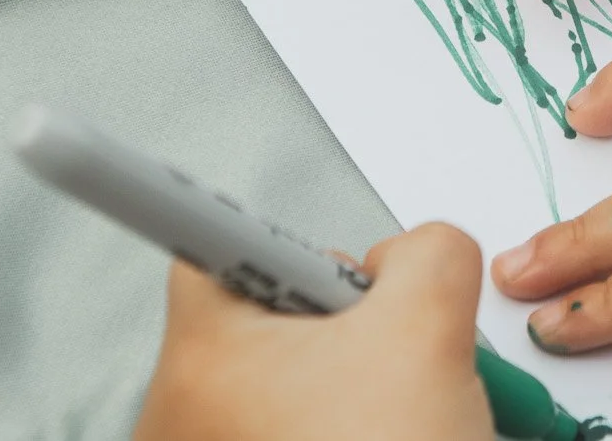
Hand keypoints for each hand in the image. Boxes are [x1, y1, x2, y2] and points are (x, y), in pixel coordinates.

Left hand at [134, 223, 495, 440]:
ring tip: (403, 416)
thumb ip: (427, 253)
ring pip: (287, 387)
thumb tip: (411, 256)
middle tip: (393, 344)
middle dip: (341, 318)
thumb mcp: (431, 328)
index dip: (256, 221)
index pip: (201, 244)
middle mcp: (180, 418)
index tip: (207, 195)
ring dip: (353, 383)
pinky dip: (347, 433)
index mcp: (205, 355)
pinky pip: (293, 437)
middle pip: (265, 317)